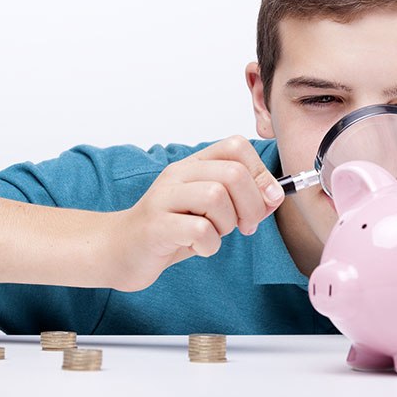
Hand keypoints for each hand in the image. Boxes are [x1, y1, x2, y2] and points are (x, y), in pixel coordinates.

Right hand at [107, 136, 284, 291]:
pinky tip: (198, 248)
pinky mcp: (156, 226)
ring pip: (216, 196)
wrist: (120, 250)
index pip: (236, 146)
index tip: (264, 201)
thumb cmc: (171, 230)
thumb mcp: (211, 212)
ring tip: (215, 235)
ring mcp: (164, 198)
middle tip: (245, 226)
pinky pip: (199, 230)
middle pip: (233, 173)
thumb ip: (242, 201)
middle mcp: (178, 175)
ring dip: (228, 224)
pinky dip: (210, 245)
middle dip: (252, 205)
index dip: (260, 173)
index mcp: (193, 165)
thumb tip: (276, 195)